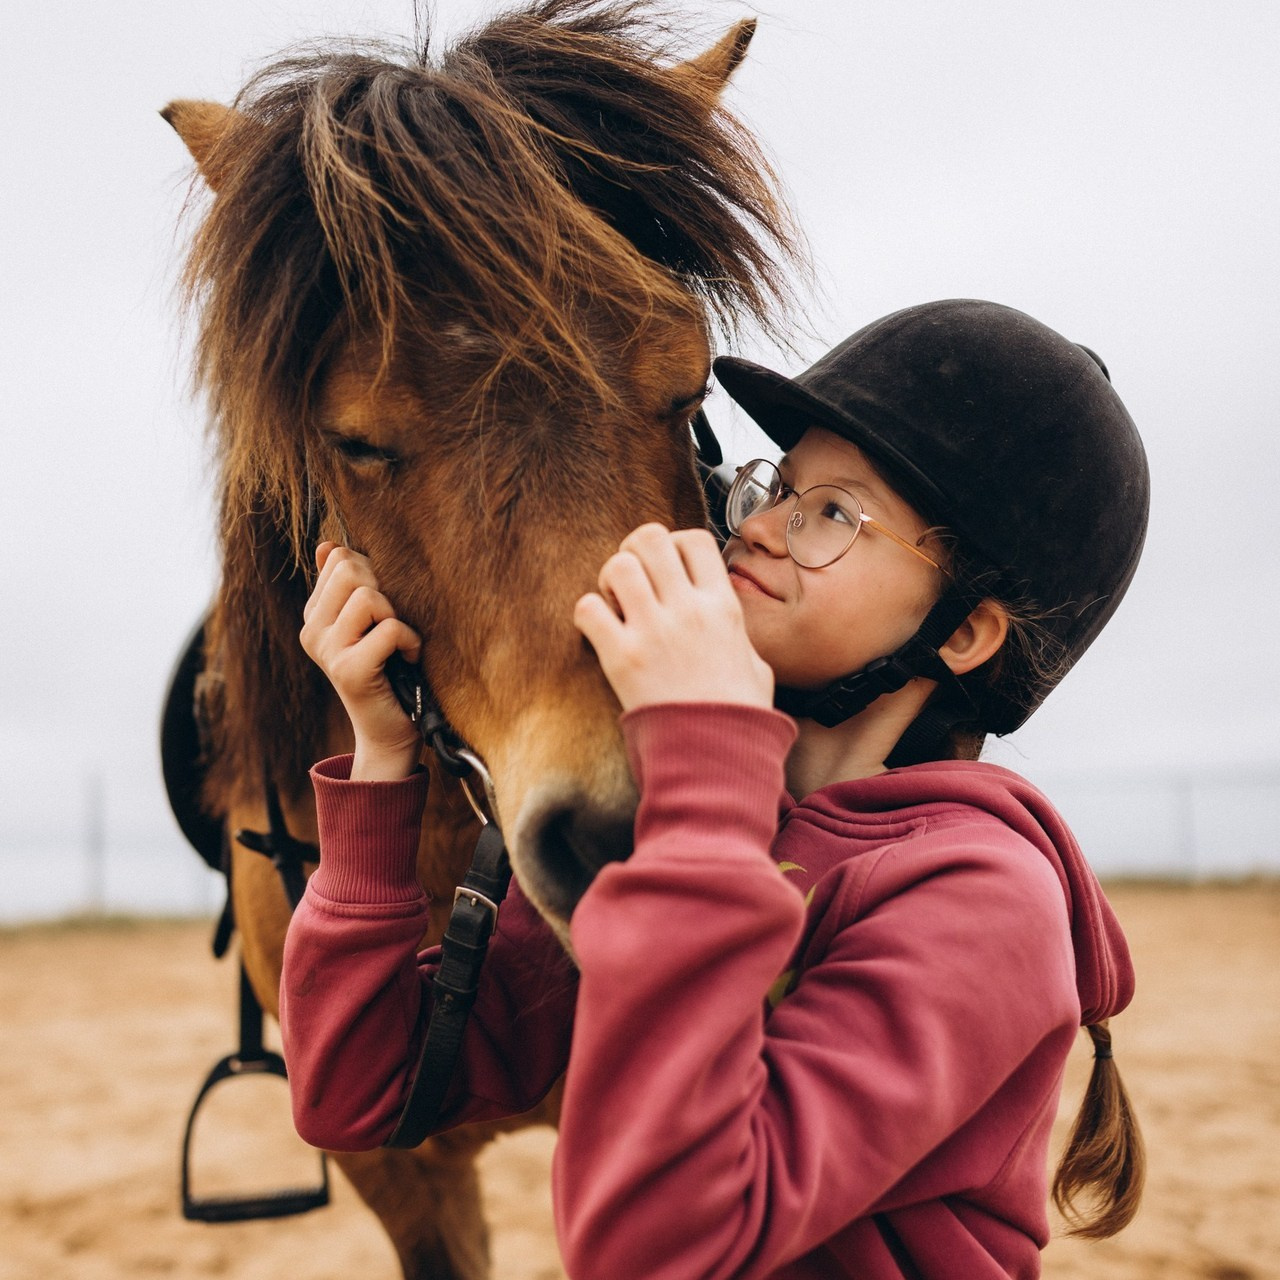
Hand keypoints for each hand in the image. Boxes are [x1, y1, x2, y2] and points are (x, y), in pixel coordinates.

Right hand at [299, 542, 422, 780]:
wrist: (390, 730)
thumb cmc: (389, 670)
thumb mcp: (369, 623)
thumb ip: (348, 586)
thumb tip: (328, 545)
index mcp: (315, 614)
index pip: (340, 558)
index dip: (373, 572)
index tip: (381, 609)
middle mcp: (312, 630)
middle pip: (351, 569)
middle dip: (384, 590)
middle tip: (390, 626)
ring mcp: (326, 650)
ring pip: (369, 596)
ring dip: (397, 617)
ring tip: (397, 644)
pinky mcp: (348, 670)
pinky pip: (390, 628)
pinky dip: (410, 641)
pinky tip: (407, 660)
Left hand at [573, 524, 773, 713]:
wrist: (713, 758)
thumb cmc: (738, 717)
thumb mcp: (756, 665)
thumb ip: (738, 636)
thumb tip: (730, 628)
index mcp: (722, 607)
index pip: (694, 539)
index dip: (674, 544)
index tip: (667, 569)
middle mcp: (688, 610)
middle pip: (649, 538)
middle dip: (634, 551)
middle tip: (633, 579)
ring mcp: (653, 631)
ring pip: (617, 565)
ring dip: (609, 580)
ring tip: (616, 605)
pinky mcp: (621, 657)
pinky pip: (588, 608)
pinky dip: (588, 614)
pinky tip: (600, 632)